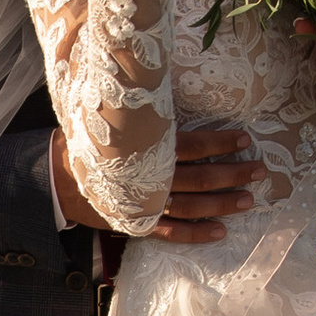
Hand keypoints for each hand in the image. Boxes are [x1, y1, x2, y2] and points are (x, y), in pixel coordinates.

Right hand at [50, 121, 267, 243]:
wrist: (56, 180)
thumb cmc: (88, 144)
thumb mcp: (110, 120)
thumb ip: (140, 111)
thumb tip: (160, 80)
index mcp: (143, 150)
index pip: (189, 145)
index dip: (218, 142)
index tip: (244, 138)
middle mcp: (149, 179)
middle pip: (198, 177)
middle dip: (232, 174)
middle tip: (259, 170)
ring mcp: (145, 205)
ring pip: (191, 206)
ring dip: (222, 204)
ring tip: (248, 199)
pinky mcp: (138, 223)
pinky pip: (171, 233)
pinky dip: (196, 234)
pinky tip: (220, 232)